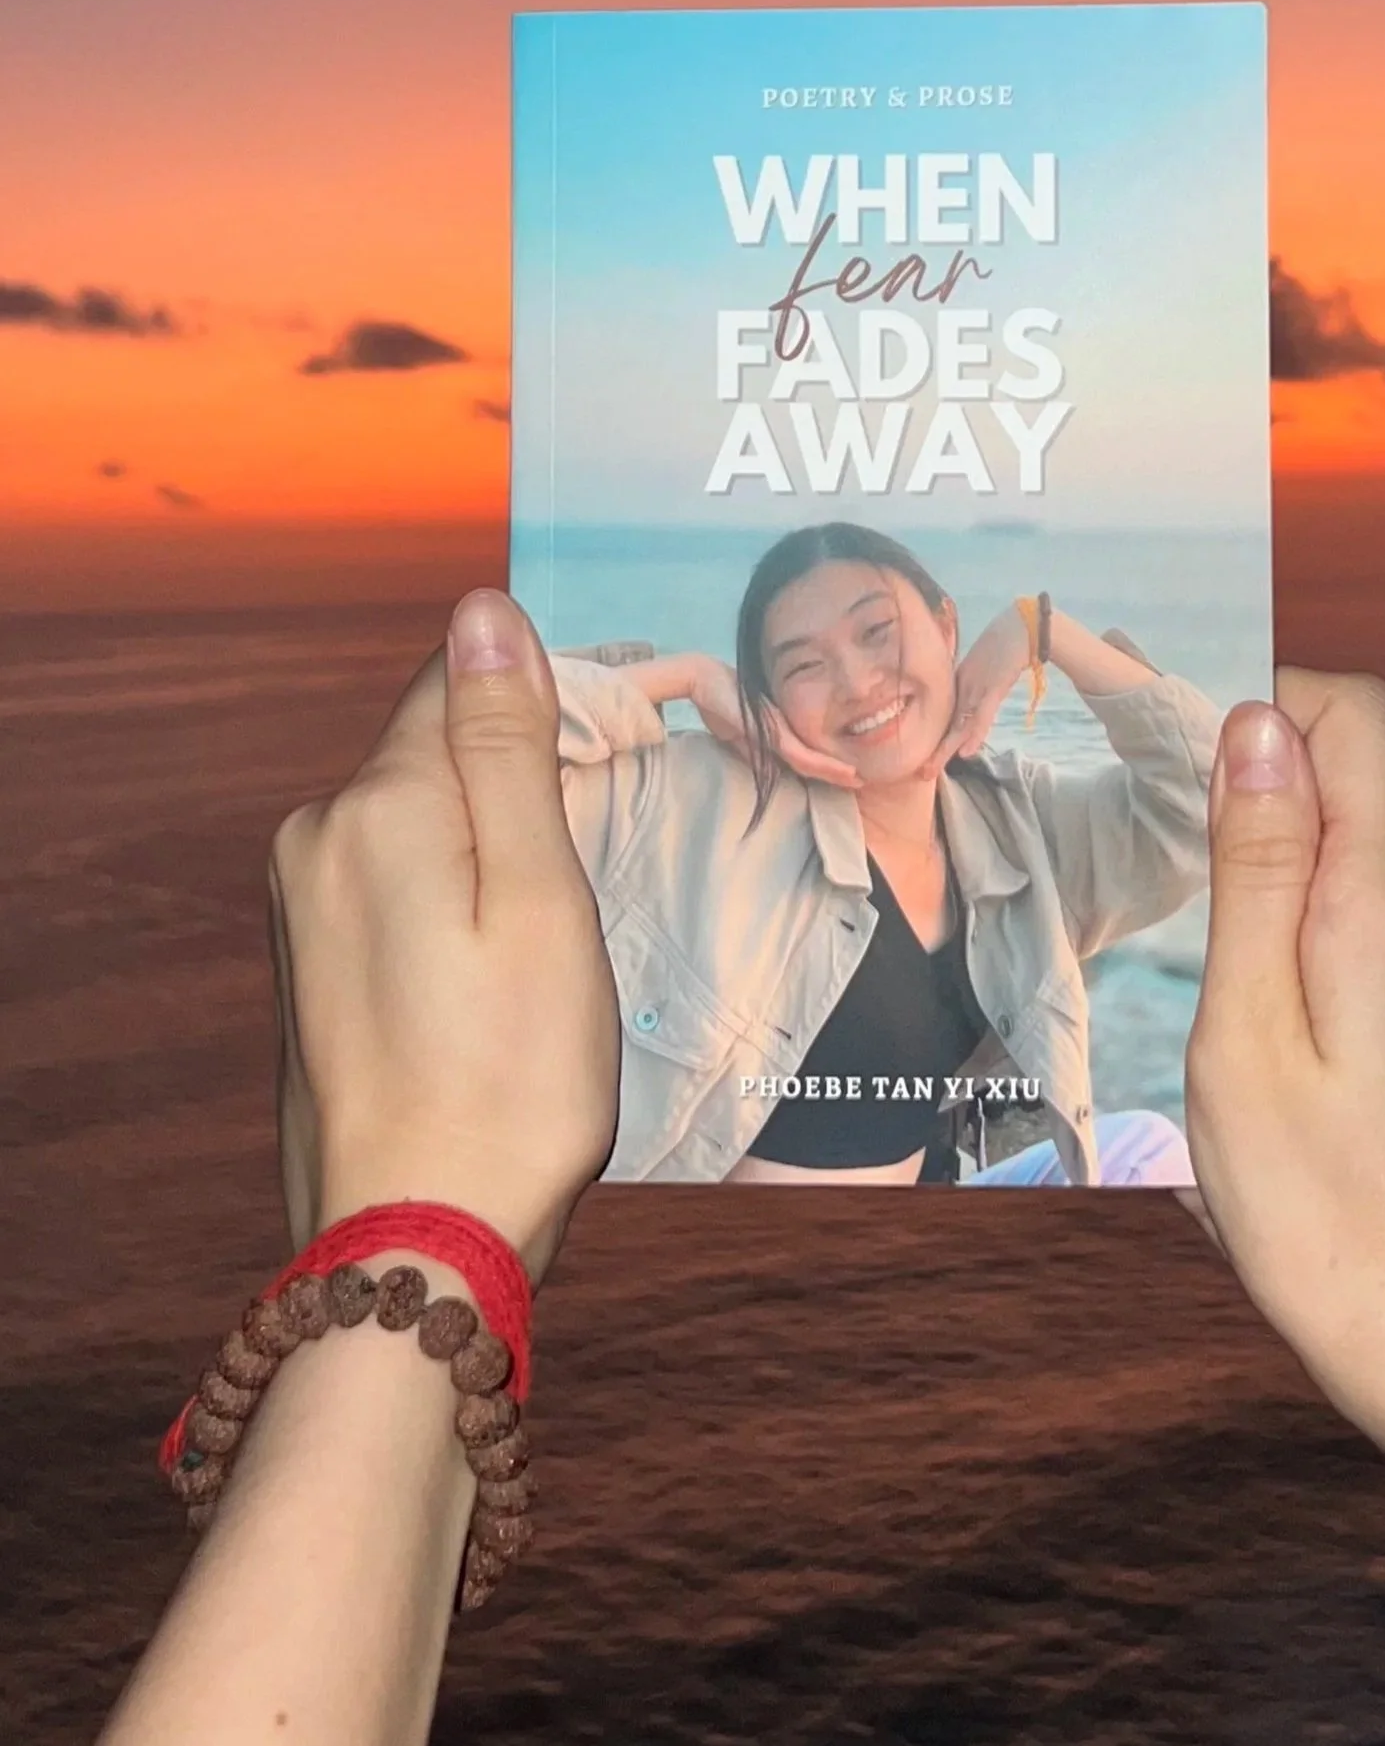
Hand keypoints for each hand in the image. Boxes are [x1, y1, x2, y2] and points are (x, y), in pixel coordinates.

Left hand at [270, 589, 620, 1281]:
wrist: (418, 1246)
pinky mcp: (307, 963)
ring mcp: (302, 906)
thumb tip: (483, 611)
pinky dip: (453, 898)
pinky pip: (394, 881)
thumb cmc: (510, 1077)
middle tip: (589, 879)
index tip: (611, 780)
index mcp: (375, 807)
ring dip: (490, 846)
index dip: (549, 708)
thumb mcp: (540, 897)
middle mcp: (317, 839)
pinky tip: (495, 977)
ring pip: (420, 818)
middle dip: (519, 781)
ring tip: (547, 942)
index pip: (461, 681)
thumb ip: (507, 745)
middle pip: (436, 748)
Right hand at [685, 654, 859, 788]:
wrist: (703, 678)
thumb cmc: (719, 704)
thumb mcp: (737, 735)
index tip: (846, 777)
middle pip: (812, 756)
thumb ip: (754, 750)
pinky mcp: (768, 726)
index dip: (825, 766)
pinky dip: (817, 763)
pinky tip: (835, 769)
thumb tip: (767, 769)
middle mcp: (782, 726)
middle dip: (835, 770)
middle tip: (860, 780)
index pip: (805, 754)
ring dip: (832, 769)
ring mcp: (776, 726)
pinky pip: (795, 752)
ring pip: (809, 757)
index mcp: (777, 728)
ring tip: (855, 778)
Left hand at [919, 604, 1032, 778]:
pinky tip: (965, 751)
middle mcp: (962, 688)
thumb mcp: (984, 669)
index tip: (924, 760)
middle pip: (947, 725)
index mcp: (959, 684)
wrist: (1019, 626)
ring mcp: (976, 688)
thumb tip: (969, 707)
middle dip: (935, 751)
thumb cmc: (1002, 645)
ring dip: (946, 749)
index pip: (944, 718)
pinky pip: (982, 715)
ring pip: (958, 725)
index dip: (935, 739)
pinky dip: (974, 734)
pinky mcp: (992, 687)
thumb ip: (975, 687)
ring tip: (932, 769)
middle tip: (921, 773)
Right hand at [1181, 669, 1384, 1446]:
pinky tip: (1259, 1063)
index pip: (1350, 714)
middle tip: (1157, 906)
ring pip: (1343, 865)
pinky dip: (1296, 959)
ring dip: (1262, 904)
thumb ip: (1257, 869)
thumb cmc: (1325, 1212)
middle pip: (1342, 784)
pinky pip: (1360, 931)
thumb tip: (1257, 724)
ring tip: (1203, 1016)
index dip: (1258, 706)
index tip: (1169, 760)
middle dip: (1241, 813)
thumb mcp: (1248, 1034)